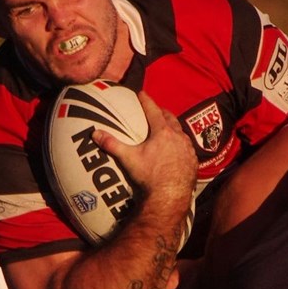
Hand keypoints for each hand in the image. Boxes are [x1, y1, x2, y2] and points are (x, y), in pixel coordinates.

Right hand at [93, 93, 197, 220]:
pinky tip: (178, 149)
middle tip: (157, 110)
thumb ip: (112, 144)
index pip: (153, 111)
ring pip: (181, 132)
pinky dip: (181, 144)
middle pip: (170, 119)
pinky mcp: (193, 161)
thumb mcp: (129, 159)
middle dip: (162, 112)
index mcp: (162, 132)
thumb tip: (94, 133)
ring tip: (168, 128)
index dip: (147, 101)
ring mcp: (188, 149)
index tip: (142, 93)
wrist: (170, 195)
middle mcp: (178, 137)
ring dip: (174, 128)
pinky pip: (188, 147)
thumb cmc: (149, 176)